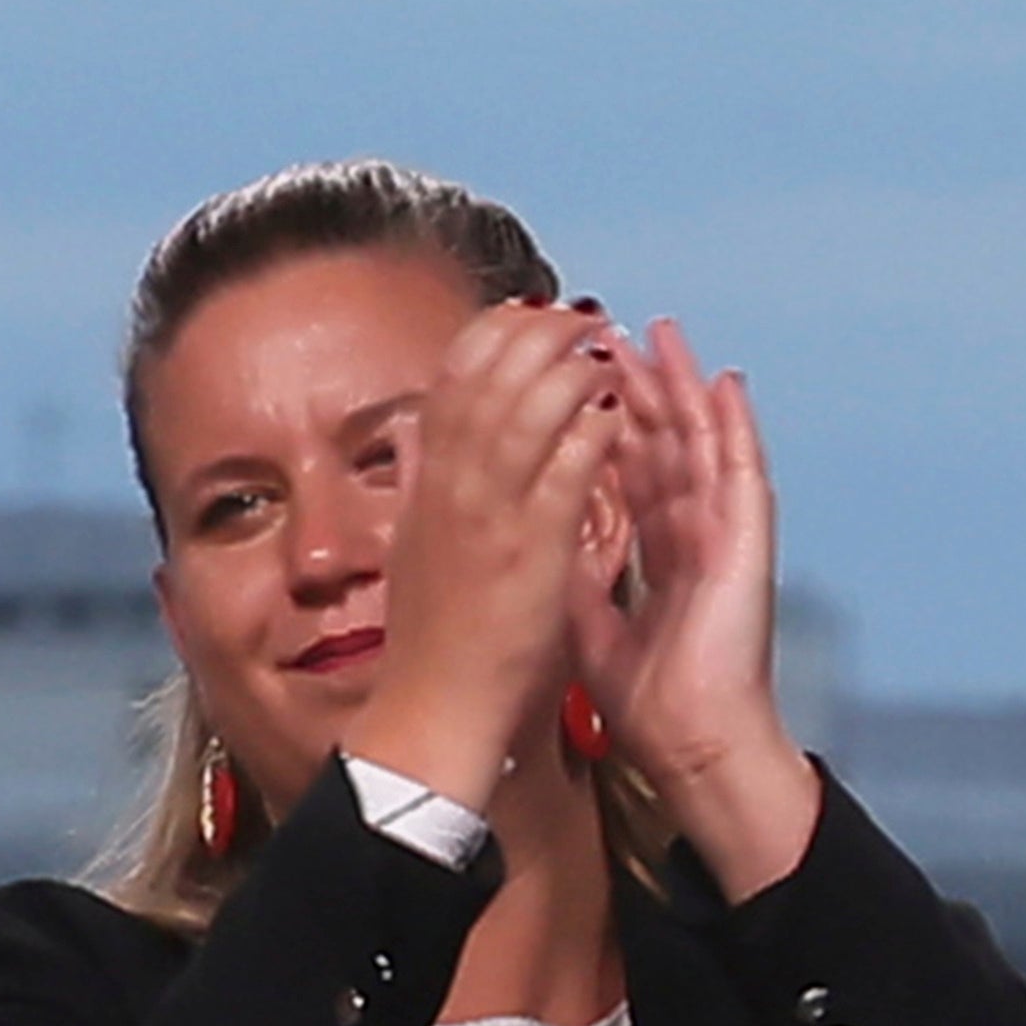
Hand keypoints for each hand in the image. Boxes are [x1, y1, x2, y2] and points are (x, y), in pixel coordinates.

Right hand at [334, 301, 624, 819]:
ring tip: (606, 348)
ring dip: (570, 367)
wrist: (434, 712)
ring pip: (527, 408)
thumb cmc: (437, 641)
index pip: (452, 379)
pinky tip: (617, 412)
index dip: (493, 334)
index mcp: (427, 487)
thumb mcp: (413, 544)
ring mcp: (490, 516)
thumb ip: (415, 482)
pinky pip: (566, 469)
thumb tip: (408, 430)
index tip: (530, 314)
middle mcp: (451, 489)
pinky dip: (591, 431)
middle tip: (583, 316)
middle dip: (539, 332)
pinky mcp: (531, 550)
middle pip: (489, 376)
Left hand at [586, 322, 828, 895]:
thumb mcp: (588, 625)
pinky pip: (743, 472)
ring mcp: (724, 537)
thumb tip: (543, 539)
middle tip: (609, 334)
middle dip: (635, 387)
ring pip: (700, 445)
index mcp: (658, 556)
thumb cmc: (652, 704)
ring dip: (682, 388)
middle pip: (662, 445)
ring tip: (663, 335)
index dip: (600, 423)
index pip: (627, 473)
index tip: (571, 379)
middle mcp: (692, 537)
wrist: (691, 743)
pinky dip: (736, 426)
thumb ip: (575, 575)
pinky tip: (726, 385)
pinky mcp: (748, 545)